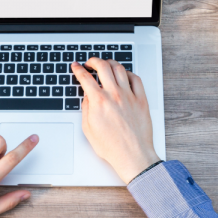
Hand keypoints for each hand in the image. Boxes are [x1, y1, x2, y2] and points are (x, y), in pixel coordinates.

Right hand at [71, 59, 159, 183]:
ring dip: (110, 63)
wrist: (132, 156)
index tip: (76, 66)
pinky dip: (128, 73)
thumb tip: (87, 96)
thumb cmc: (111, 147)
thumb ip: (86, 108)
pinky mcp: (141, 100)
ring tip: (106, 65)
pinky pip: (136, 79)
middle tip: (90, 63)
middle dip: (93, 60)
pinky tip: (124, 75)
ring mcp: (129, 96)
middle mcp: (114, 95)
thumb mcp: (88, 128)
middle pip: (102, 66)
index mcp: (99, 102)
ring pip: (119, 68)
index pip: (85, 77)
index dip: (78, 69)